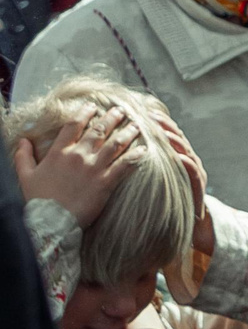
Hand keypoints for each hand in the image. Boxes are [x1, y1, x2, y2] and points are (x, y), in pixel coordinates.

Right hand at [13, 106, 141, 224]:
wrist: (49, 222)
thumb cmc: (36, 200)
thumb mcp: (25, 176)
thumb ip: (23, 157)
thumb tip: (23, 140)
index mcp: (59, 152)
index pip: (73, 125)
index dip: (84, 113)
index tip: (93, 106)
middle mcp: (78, 156)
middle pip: (99, 130)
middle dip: (112, 117)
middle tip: (121, 110)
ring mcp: (94, 168)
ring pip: (115, 144)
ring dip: (127, 132)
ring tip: (136, 125)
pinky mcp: (106, 182)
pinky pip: (125, 165)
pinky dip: (136, 156)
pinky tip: (144, 149)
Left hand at [130, 96, 213, 260]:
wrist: (194, 229)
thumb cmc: (167, 208)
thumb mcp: (152, 186)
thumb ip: (142, 171)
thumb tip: (116, 161)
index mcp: (175, 159)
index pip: (164, 136)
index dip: (153, 124)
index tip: (138, 114)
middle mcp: (187, 162)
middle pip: (176, 138)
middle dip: (164, 126)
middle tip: (150, 116)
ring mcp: (195, 173)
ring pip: (185, 150)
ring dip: (175, 140)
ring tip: (164, 132)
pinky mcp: (199, 186)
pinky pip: (193, 170)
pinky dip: (186, 162)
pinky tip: (179, 156)